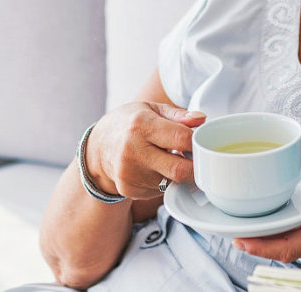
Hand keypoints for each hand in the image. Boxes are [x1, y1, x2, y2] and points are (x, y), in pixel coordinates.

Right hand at [86, 101, 204, 199]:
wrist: (99, 147)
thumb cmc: (129, 124)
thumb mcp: (151, 109)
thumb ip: (178, 115)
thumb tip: (201, 119)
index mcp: (140, 126)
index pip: (182, 138)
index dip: (197, 141)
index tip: (200, 141)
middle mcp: (132, 151)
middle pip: (180, 169)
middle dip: (195, 166)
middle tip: (195, 158)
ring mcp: (129, 174)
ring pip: (171, 182)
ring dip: (177, 173)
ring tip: (168, 158)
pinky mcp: (129, 190)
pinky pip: (160, 190)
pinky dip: (163, 181)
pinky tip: (154, 169)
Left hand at [234, 140, 300, 289]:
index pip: (286, 246)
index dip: (259, 245)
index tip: (237, 237)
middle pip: (276, 245)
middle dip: (251, 234)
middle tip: (226, 217)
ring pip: (283, 243)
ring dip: (263, 231)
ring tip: (242, 210)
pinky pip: (292, 241)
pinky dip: (278, 229)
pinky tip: (269, 212)